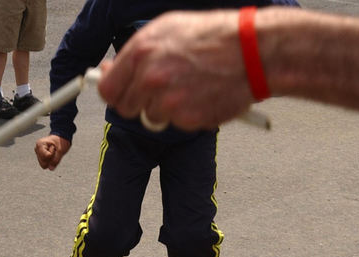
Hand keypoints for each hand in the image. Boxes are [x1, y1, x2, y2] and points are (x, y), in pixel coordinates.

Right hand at [35, 134, 70, 170]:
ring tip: (53, 153)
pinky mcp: (40, 157)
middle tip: (54, 151)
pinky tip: (51, 155)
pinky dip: (50, 161)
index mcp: (40, 144)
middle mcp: (37, 149)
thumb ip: (56, 160)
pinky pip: (45, 165)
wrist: (61, 138)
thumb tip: (50, 169)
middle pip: (43, 163)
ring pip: (44, 165)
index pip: (46, 156)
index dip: (52, 154)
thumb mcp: (61, 150)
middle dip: (50, 160)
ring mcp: (38, 153)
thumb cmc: (60, 142)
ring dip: (50, 161)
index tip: (54, 147)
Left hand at [98, 10, 253, 130]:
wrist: (250, 52)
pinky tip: (200, 95)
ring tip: (187, 87)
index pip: (108, 88)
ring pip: (151, 117)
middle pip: (126, 108)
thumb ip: (135, 54)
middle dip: (139, 103)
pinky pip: (174, 124)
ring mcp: (167, 100)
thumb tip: (108, 71)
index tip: (121, 94)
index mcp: (141, 51)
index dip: (114, 93)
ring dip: (165, 108)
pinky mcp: (185, 119)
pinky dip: (185, 115)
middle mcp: (150, 77)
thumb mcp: (166, 31)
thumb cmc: (211, 37)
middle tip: (160, 91)